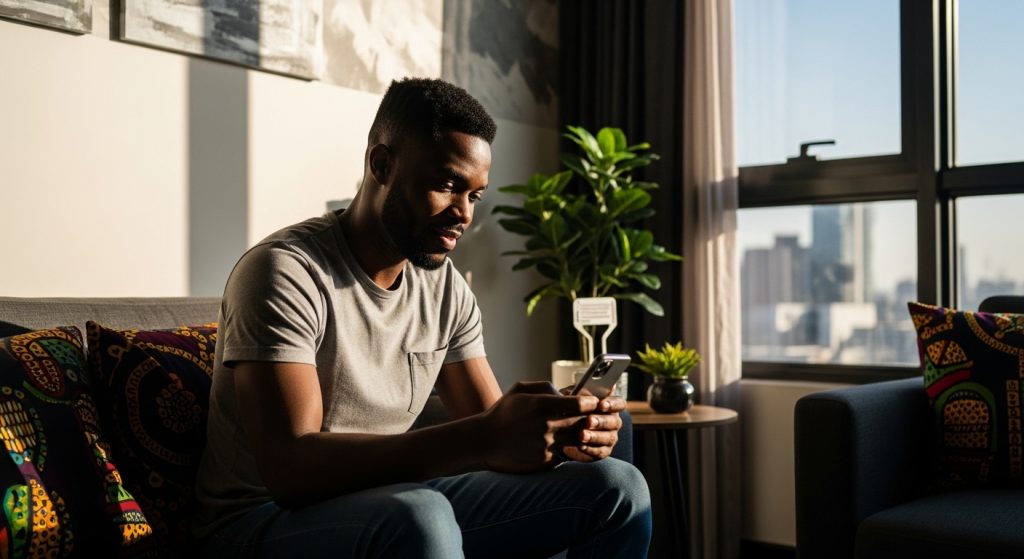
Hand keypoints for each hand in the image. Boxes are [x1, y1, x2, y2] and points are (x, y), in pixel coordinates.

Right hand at [478, 381, 598, 472]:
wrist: (483, 441)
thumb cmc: (503, 412)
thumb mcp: (521, 389)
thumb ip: (546, 387)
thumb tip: (568, 393)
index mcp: (542, 405)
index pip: (581, 404)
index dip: (591, 403)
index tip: (593, 403)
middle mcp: (547, 426)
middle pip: (584, 423)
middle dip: (591, 419)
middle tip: (594, 416)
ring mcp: (547, 445)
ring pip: (578, 440)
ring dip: (583, 435)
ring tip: (582, 430)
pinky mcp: (545, 461)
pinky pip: (566, 453)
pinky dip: (570, 448)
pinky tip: (567, 443)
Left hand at [560, 394, 624, 462]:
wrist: (560, 428)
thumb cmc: (569, 407)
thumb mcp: (572, 397)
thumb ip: (578, 394)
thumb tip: (581, 394)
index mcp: (609, 405)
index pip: (619, 404)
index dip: (613, 404)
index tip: (600, 404)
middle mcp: (613, 421)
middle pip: (615, 422)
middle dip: (601, 421)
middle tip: (588, 421)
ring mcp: (610, 437)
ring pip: (608, 438)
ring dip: (595, 436)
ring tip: (581, 435)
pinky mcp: (602, 451)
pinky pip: (600, 452)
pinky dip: (590, 449)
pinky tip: (580, 445)